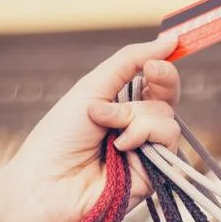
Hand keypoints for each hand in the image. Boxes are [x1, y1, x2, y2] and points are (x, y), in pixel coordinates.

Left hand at [0, 34, 182, 221]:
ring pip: (168, 118)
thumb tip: (170, 40)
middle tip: (150, 74)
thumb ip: (130, 61)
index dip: (160, 68)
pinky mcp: (156, 174)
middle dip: (162, 81)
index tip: (153, 62)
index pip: (155, 81)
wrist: (50, 181)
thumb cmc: (61, 135)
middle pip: (170, 95)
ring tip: (109, 132)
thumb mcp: (93, 87)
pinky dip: (143, 136)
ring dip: (137, 117)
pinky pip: (169, 141)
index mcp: (120, 105)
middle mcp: (136, 127)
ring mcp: (147, 151)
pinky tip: (120, 149)